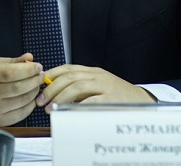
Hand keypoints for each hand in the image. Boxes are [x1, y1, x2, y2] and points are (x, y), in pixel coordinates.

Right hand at [0, 53, 43, 126]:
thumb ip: (12, 62)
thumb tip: (30, 58)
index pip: (10, 73)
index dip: (27, 70)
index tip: (38, 66)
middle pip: (18, 87)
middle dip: (34, 80)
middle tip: (40, 75)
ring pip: (22, 100)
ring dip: (34, 92)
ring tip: (35, 85)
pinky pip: (21, 114)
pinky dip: (29, 105)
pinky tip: (30, 97)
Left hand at [38, 64, 155, 112]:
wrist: (142, 101)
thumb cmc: (117, 96)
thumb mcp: (98, 86)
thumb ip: (80, 87)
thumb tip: (54, 92)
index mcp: (93, 72)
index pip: (67, 68)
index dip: (51, 75)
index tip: (39, 84)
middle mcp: (98, 76)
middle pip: (69, 77)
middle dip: (51, 89)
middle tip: (41, 100)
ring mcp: (105, 86)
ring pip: (76, 87)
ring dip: (59, 97)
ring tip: (50, 108)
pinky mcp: (110, 100)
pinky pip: (89, 102)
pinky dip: (75, 107)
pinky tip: (67, 112)